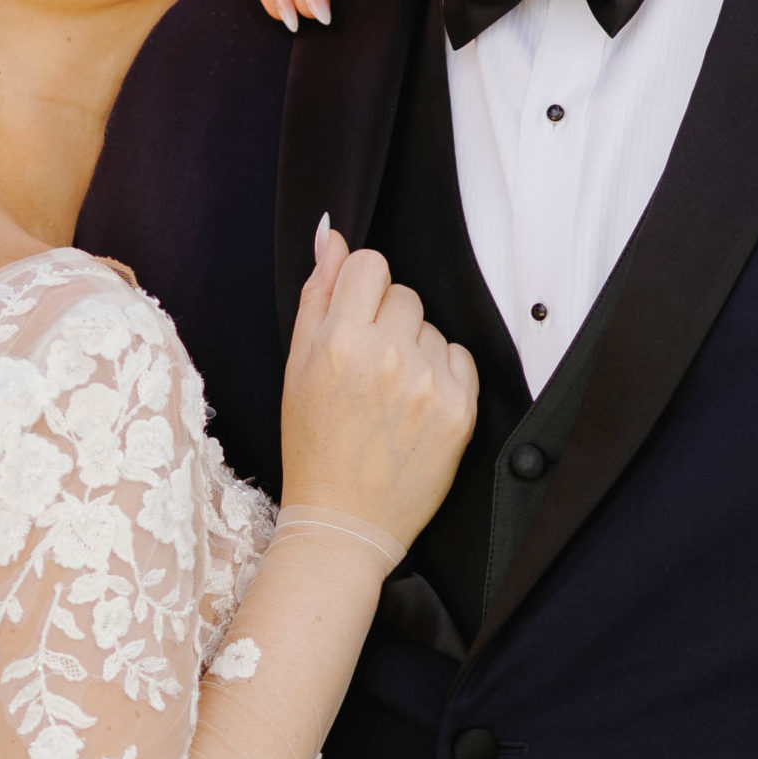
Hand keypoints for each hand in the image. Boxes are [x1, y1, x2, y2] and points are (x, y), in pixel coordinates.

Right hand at [280, 222, 478, 550]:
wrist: (344, 522)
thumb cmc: (314, 447)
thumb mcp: (297, 367)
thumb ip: (316, 295)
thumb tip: (331, 236)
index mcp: (339, 340)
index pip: (369, 264)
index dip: (360, 289)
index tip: (355, 319)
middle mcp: (387, 355)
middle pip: (404, 293)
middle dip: (386, 321)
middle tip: (368, 368)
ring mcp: (428, 382)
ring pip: (431, 327)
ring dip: (414, 349)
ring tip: (390, 396)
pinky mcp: (460, 408)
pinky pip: (459, 356)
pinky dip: (442, 374)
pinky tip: (416, 406)